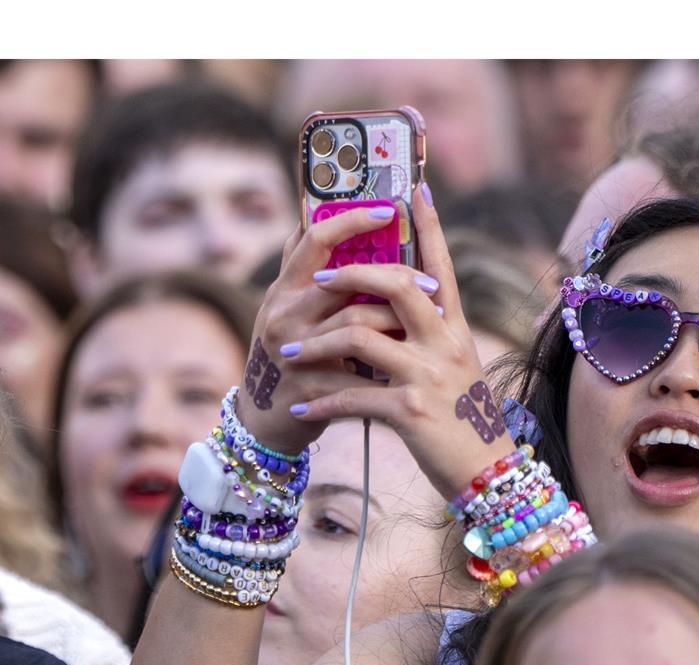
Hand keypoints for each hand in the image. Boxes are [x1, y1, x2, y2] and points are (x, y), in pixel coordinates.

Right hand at [237, 205, 418, 454]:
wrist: (267, 421)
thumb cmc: (294, 352)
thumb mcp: (292, 308)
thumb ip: (309, 269)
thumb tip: (322, 213)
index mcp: (285, 287)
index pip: (316, 238)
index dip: (351, 219)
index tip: (389, 209)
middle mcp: (284, 313)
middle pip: (346, 282)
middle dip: (395, 281)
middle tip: (430, 285)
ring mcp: (293, 351)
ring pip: (356, 325)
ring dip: (397, 325)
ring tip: (428, 325)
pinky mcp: (307, 387)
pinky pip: (357, 374)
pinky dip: (387, 371)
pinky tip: (412, 368)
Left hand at [282, 186, 515, 495]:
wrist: (488, 474)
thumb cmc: (468, 422)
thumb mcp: (459, 370)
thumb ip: (432, 338)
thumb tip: (400, 312)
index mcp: (456, 330)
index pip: (442, 266)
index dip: (429, 226)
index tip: (414, 188)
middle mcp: (445, 344)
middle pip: (398, 284)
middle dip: (351, 275)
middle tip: (318, 282)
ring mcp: (428, 376)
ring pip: (360, 337)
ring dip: (318, 345)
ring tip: (294, 354)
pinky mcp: (410, 411)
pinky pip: (352, 395)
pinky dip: (321, 401)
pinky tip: (302, 407)